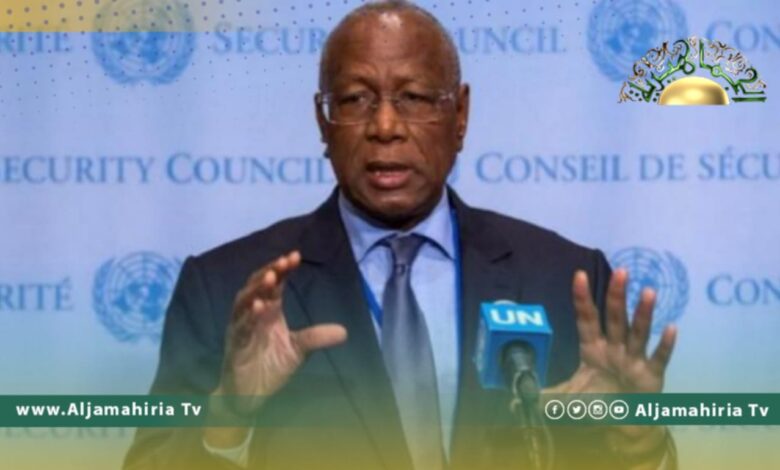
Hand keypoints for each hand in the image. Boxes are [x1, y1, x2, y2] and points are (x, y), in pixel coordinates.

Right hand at [205, 251, 346, 447]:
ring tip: (271, 278)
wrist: (249, 395)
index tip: (295, 256)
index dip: (282, 269)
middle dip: (269, 272)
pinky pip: (240, 326)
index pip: (275, 284)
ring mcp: (242, 327)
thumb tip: (344, 332)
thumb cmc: (270, 367)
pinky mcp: (235, 344)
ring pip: (244, 301)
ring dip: (257, 288)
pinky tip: (259, 307)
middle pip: (258, 285)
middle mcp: (253, 314)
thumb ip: (316, 338)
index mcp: (269, 311)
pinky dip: (249, 316)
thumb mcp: (299, 350)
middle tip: (283, 262)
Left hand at [547, 268, 677, 466]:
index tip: (579, 275)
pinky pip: (658, 358)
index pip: (586, 319)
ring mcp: (633, 360)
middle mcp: (614, 348)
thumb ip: (545, 395)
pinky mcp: (651, 376)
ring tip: (648, 292)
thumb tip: (516, 395)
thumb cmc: (597, 401)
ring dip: (643, 313)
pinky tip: (671, 327)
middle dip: (616, 296)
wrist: (623, 424)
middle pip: (615, 318)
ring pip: (638, 332)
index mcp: (593, 348)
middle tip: (621, 271)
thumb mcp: (567, 397)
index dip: (582, 299)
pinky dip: (665, 344)